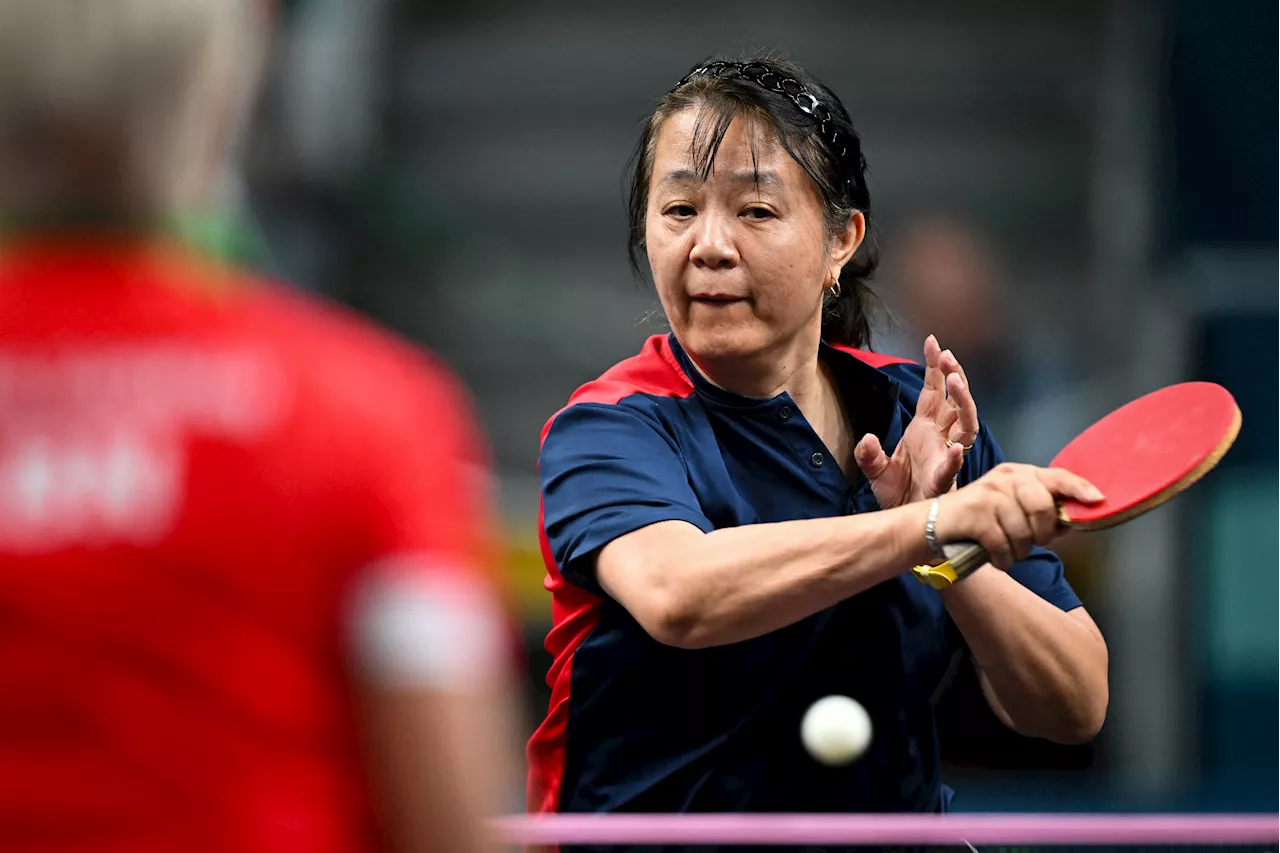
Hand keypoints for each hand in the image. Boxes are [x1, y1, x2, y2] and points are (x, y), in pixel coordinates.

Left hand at [855, 335, 977, 508]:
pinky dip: (955, 458)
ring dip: (962, 403)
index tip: (933, 342)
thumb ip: (869, 454)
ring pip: (965, 425)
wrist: (902, 523)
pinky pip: (953, 468)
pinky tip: (955, 449)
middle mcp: (940, 438)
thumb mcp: (875, 471)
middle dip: (954, 377)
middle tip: (947, 357)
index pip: (933, 391)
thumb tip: (868, 439)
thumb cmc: (897, 495)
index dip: (935, 367)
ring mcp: (946, 457)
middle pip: (954, 401)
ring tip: (954, 381)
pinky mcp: (944, 481)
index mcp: (925, 428)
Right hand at [932, 463, 1103, 569]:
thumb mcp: (1011, 508)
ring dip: (1018, 551)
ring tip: (1005, 549)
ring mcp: (990, 494)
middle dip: (1041, 534)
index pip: (1057, 477)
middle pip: (1043, 508)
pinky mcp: (976, 514)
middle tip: (1028, 541)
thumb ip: (1041, 512)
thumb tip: (1071, 521)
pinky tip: (995, 557)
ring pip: (1024, 533)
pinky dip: (1002, 559)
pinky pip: (1004, 545)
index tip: (1098, 500)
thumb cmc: (979, 520)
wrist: (934, 526)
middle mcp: (1005, 478)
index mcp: (1019, 473)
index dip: (1079, 489)